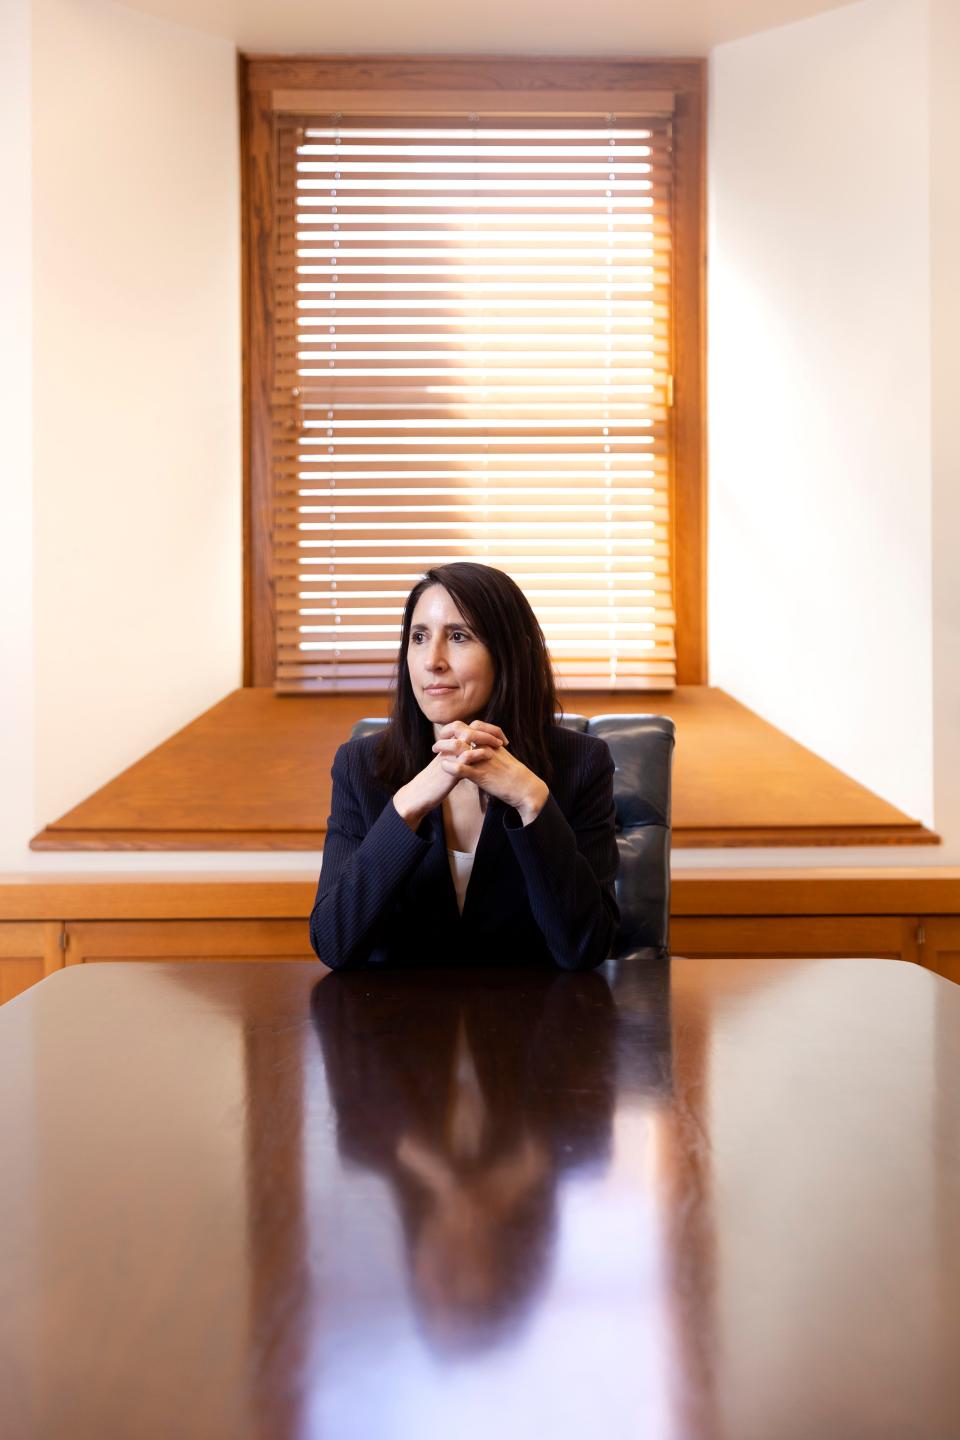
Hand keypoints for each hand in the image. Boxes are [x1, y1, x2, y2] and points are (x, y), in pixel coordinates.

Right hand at [394, 721, 508, 829]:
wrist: (420, 794)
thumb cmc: (437, 782)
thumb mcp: (449, 765)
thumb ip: (460, 758)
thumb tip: (474, 755)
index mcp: (448, 744)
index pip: (468, 728)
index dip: (485, 730)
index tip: (499, 737)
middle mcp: (447, 746)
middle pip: (468, 728)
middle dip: (487, 731)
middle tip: (501, 739)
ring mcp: (448, 755)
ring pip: (466, 738)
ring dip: (484, 738)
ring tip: (498, 745)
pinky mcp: (449, 768)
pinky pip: (464, 756)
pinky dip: (477, 753)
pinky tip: (489, 755)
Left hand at [432, 721, 548, 825]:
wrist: (525, 787)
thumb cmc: (512, 774)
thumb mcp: (501, 756)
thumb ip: (489, 749)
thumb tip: (478, 748)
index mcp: (492, 743)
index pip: (473, 726)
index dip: (458, 727)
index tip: (447, 734)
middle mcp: (487, 748)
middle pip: (464, 732)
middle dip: (448, 734)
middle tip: (437, 742)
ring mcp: (483, 761)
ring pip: (460, 748)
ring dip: (444, 747)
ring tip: (435, 751)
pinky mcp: (481, 776)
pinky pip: (462, 768)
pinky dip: (450, 766)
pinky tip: (443, 766)